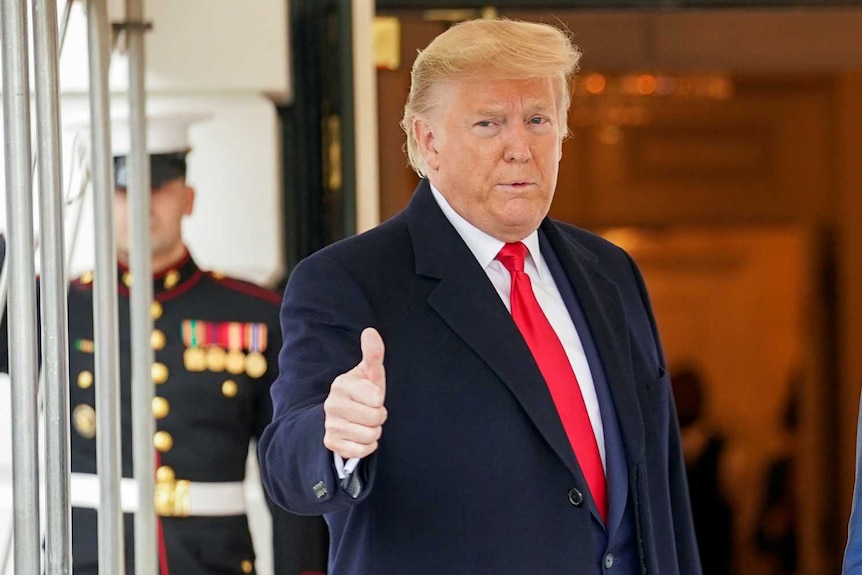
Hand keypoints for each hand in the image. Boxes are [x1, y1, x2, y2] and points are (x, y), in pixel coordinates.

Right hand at [323, 327, 386, 458]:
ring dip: (374, 432)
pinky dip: (367, 446)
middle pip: (375, 418)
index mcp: (341, 384)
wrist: (346, 416)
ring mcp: (330, 425)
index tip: (372, 397)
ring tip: (365, 423)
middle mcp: (332, 404)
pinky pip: (362, 450)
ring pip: (370, 435)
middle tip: (370, 411)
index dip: (380, 399)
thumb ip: (373, 354)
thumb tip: (370, 332)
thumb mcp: (370, 373)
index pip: (376, 398)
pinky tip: (360, 436)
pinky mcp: (331, 443)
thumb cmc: (363, 392)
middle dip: (379, 417)